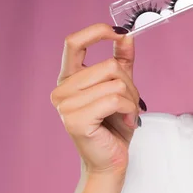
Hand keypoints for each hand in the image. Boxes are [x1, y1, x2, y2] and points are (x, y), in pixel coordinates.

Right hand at [50, 23, 143, 175]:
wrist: (110, 160)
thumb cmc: (113, 126)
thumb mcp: (121, 87)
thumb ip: (122, 60)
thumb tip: (126, 35)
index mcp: (69, 79)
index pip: (73, 42)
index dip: (96, 32)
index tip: (119, 33)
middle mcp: (61, 90)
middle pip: (108, 65)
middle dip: (129, 83)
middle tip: (128, 103)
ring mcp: (65, 105)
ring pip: (115, 82)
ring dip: (130, 99)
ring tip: (125, 114)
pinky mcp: (75, 120)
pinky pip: (114, 99)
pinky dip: (128, 109)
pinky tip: (125, 121)